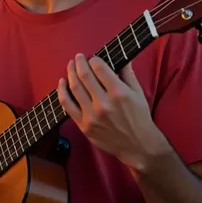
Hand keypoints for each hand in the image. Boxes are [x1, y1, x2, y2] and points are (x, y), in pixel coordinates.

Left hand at [57, 54, 170, 169]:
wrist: (137, 146)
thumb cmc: (139, 118)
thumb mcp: (138, 93)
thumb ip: (128, 74)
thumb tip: (122, 57)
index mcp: (118, 92)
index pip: (99, 68)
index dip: (94, 60)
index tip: (93, 58)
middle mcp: (104, 103)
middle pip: (84, 75)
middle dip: (79, 62)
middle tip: (78, 57)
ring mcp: (92, 115)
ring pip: (74, 88)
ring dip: (70, 73)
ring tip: (70, 65)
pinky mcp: (84, 125)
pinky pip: (67, 105)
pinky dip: (62, 92)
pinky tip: (62, 82)